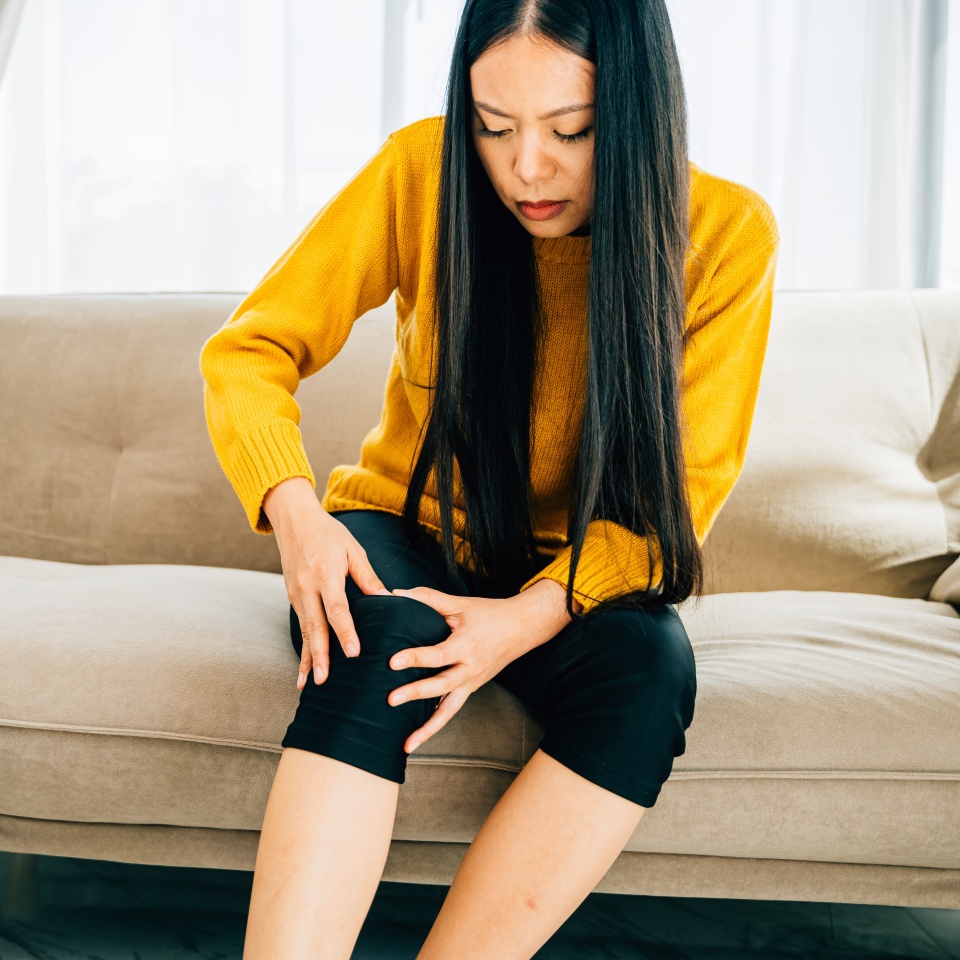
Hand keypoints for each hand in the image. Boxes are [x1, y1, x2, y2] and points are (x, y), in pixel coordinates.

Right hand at [264, 479, 392, 689]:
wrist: (294, 520)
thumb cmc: (329, 533)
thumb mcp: (353, 550)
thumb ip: (368, 577)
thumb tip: (386, 600)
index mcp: (326, 574)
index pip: (337, 609)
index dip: (345, 632)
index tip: (353, 653)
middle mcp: (307, 587)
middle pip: (315, 627)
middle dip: (320, 656)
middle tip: (325, 680)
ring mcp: (295, 593)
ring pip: (304, 631)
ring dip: (307, 658)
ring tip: (310, 684)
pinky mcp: (291, 597)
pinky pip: (300, 626)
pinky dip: (303, 647)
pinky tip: (305, 667)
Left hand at [385, 580, 575, 753]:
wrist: (521, 628)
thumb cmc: (489, 614)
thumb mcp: (459, 604)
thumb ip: (427, 598)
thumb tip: (396, 593)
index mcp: (467, 645)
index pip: (438, 655)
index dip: (415, 658)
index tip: (393, 662)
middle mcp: (470, 669)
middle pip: (441, 686)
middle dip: (415, 694)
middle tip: (391, 699)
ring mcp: (472, 683)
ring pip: (449, 710)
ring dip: (428, 729)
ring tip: (407, 745)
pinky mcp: (471, 689)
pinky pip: (452, 710)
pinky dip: (437, 724)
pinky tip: (419, 736)